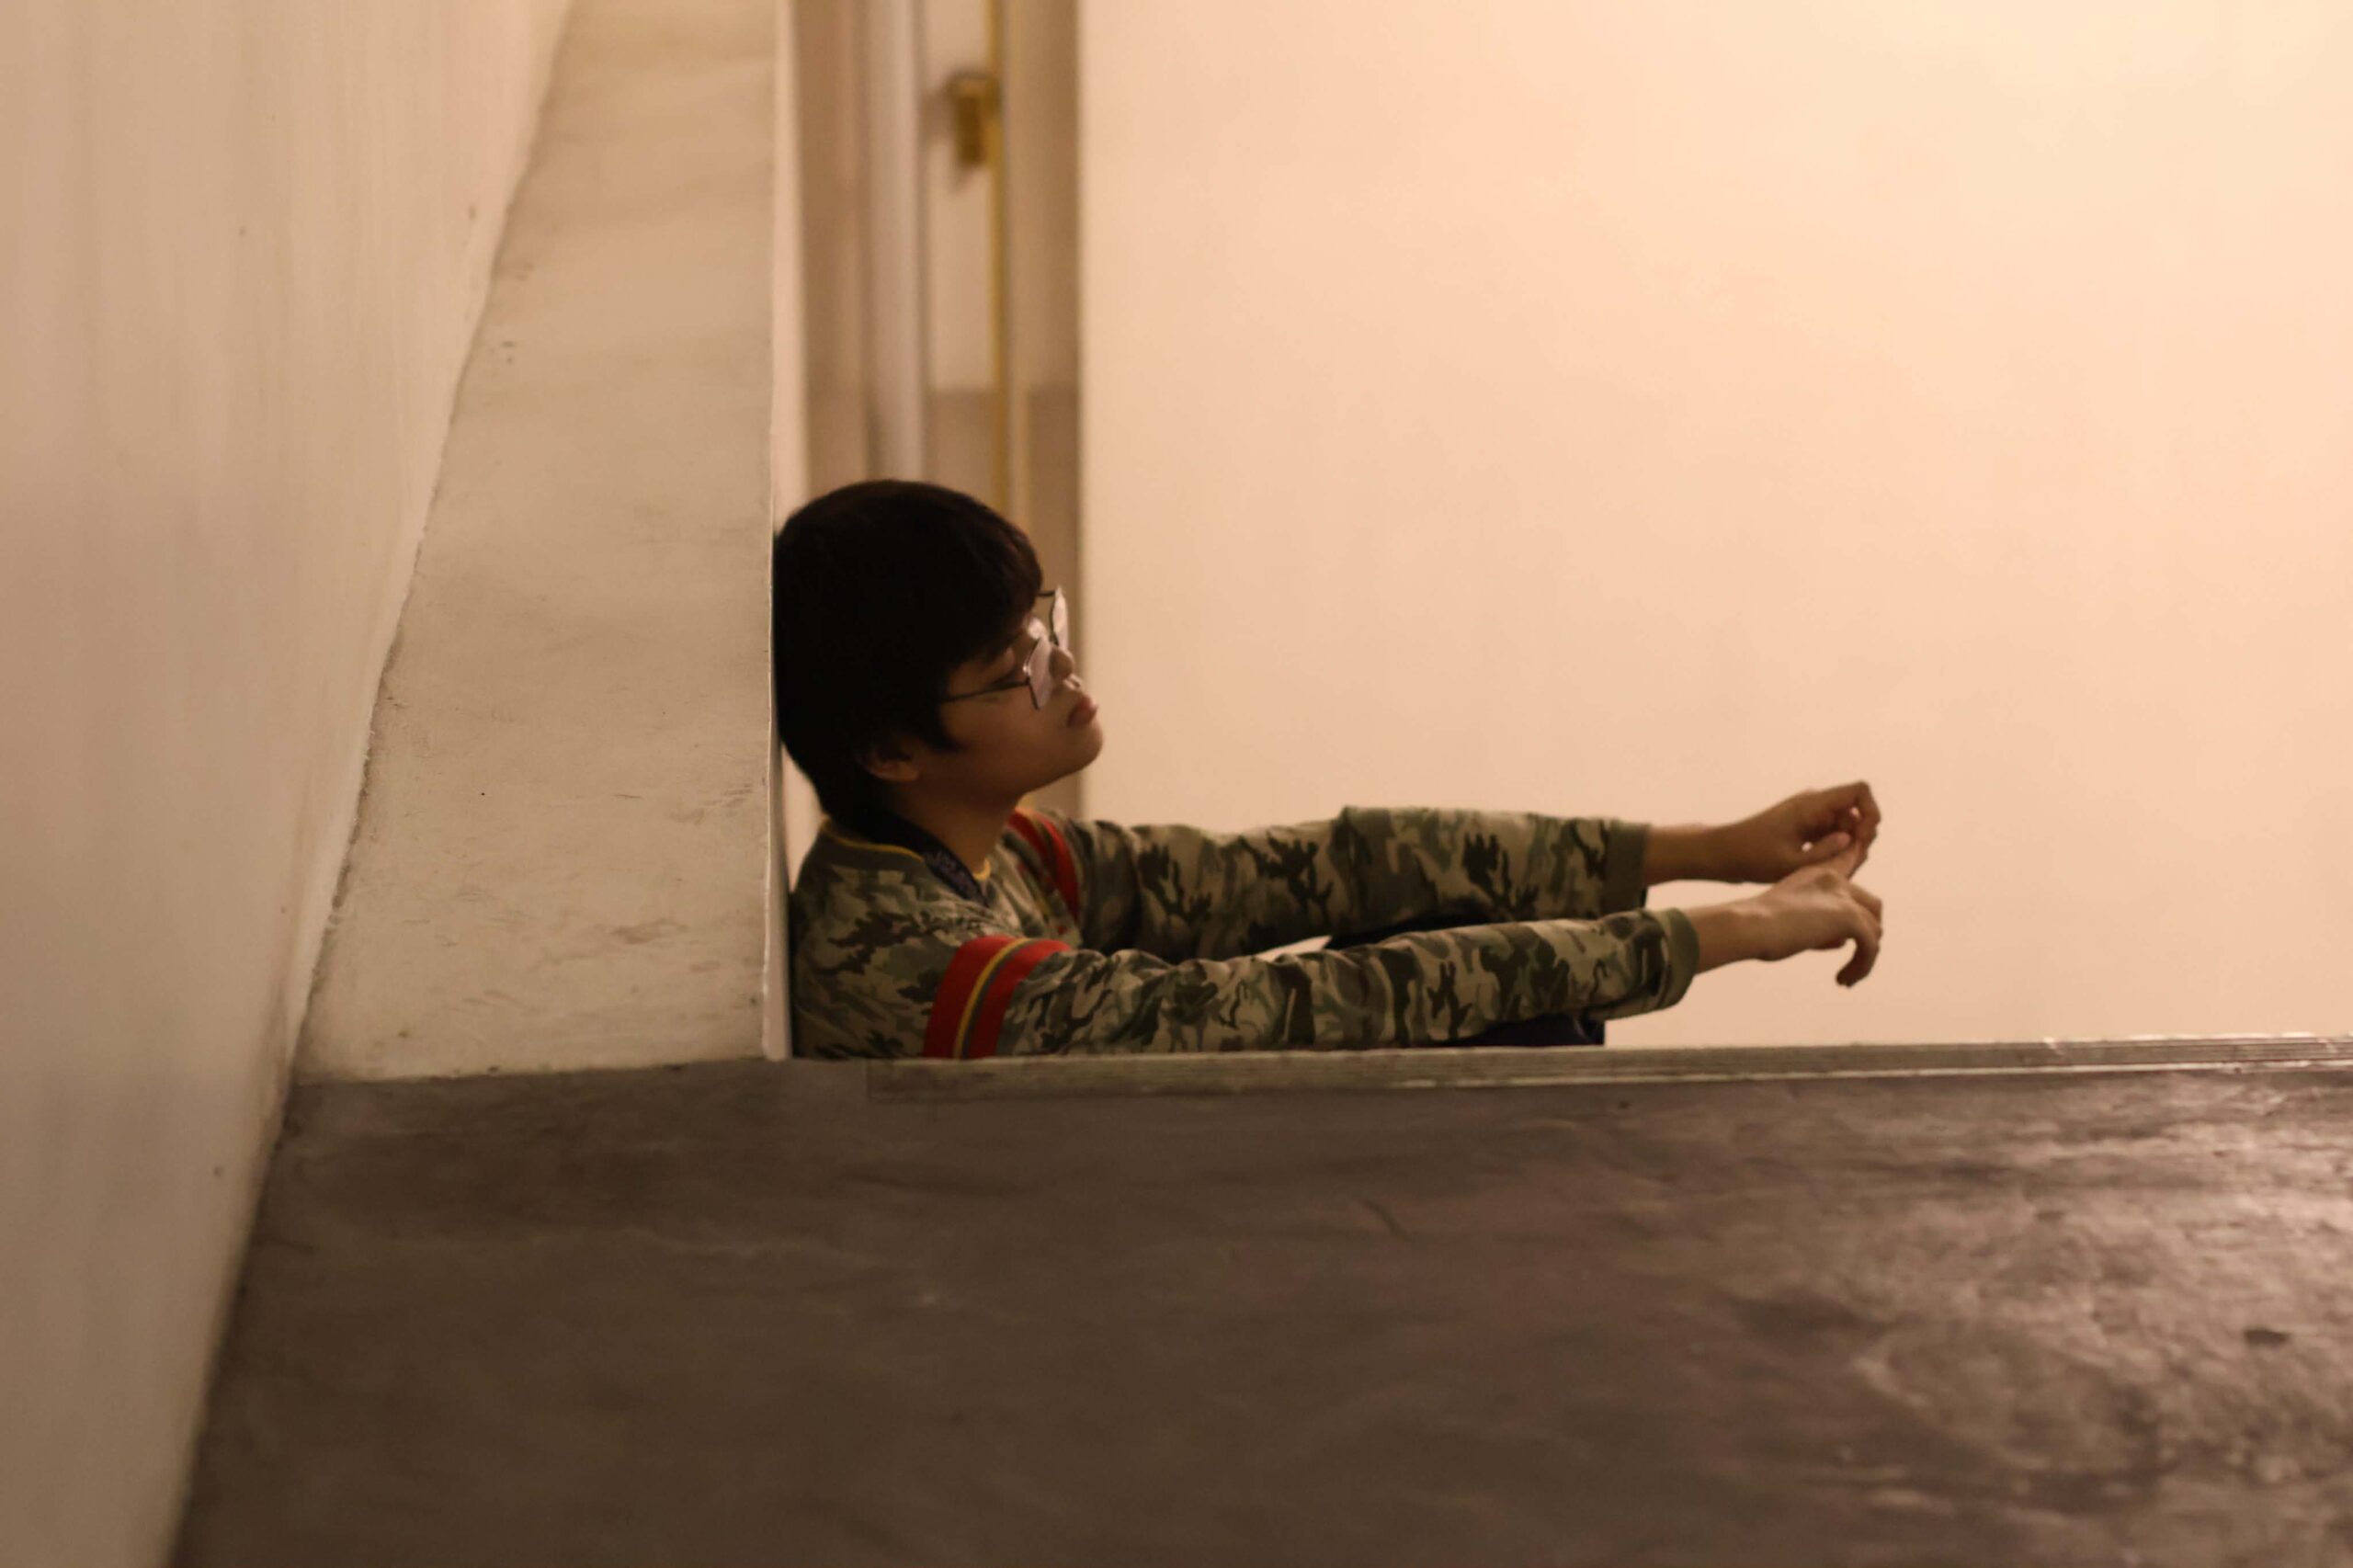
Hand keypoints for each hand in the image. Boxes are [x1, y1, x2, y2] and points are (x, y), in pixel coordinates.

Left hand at [1713, 780, 1880, 884]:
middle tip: (1845, 868)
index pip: (1859, 791)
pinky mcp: (1808, 829)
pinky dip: (1837, 853)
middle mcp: (1816, 805)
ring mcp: (1813, 816)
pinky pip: (1835, 837)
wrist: (1724, 853)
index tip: (1861, 841)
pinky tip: (1824, 872)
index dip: (1870, 814)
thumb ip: (1825, 853)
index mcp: (1812, 804)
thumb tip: (1851, 840)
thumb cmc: (1752, 857)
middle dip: (1860, 841)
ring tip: (1831, 874)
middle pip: (1858, 815)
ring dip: (1848, 851)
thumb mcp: (1791, 863)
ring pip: (1849, 829)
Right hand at [1747, 839, 1884, 986]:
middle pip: (1872, 906)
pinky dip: (1862, 966)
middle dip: (1868, 934)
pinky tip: (1842, 981)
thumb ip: (1819, 924)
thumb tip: (1843, 942)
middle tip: (1855, 959)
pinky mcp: (1849, 917)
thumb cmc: (1756, 928)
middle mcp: (1833, 880)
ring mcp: (1843, 897)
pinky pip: (1871, 946)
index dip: (1860, 895)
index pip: (1848, 874)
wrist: (1747, 925)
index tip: (1864, 897)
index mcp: (1816, 874)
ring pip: (1874, 929)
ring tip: (1844, 978)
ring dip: (1864, 956)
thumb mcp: (1790, 920)